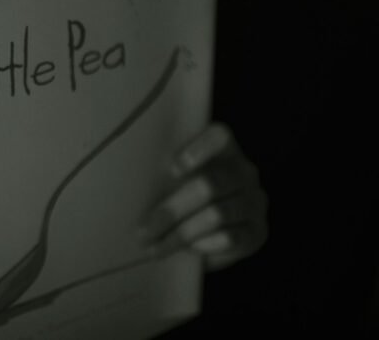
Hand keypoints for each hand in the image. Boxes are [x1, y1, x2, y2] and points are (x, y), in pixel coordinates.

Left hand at [140, 123, 267, 270]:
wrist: (205, 236)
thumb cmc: (177, 198)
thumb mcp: (168, 182)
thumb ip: (160, 175)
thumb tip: (128, 185)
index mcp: (223, 150)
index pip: (220, 136)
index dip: (198, 149)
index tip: (171, 170)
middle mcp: (244, 172)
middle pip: (210, 184)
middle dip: (171, 210)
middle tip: (143, 231)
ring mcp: (254, 201)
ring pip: (217, 214)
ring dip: (181, 233)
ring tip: (155, 247)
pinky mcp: (258, 231)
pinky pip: (231, 237)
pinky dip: (204, 245)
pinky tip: (187, 250)